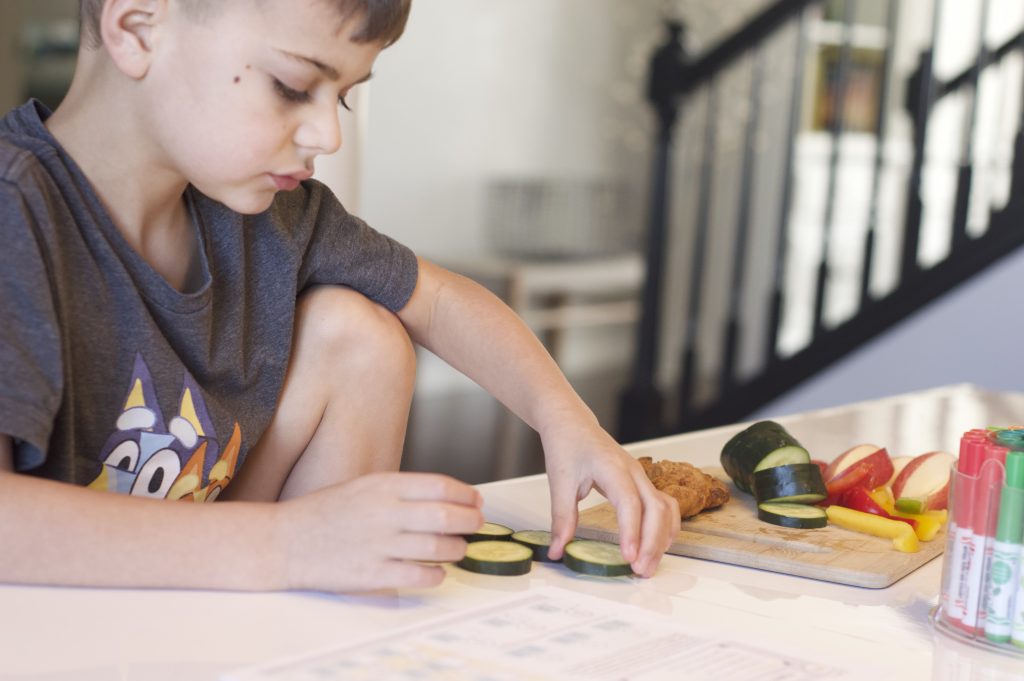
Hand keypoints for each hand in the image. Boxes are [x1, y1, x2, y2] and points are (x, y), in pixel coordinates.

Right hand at [274, 472, 483, 591]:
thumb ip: (401, 491)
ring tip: (458, 549)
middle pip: (447, 516)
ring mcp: (378, 545)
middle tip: (476, 525)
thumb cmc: (325, 512)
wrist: (283, 542)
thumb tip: (445, 497)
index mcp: (383, 486)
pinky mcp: (371, 575)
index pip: (440, 486)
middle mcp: (384, 513)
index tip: (476, 501)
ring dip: (457, 549)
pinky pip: (418, 576)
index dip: (466, 495)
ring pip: (438, 547)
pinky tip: (437, 572)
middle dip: (471, 522)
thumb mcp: (363, 486)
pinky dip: (436, 575)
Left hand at [543, 425, 679, 576]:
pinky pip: (665, 506)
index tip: (628, 557)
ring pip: (666, 509)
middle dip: (652, 543)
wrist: (572, 424)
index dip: (632, 531)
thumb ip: (561, 519)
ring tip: (648, 565)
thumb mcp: (559, 483)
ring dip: (661, 539)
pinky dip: (666, 528)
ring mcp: (641, 476)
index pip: (630, 503)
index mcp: (611, 467)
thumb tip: (557, 551)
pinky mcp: (642, 482)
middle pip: (656, 509)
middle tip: (640, 571)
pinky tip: (658, 547)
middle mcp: (633, 471)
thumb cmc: (567, 446)